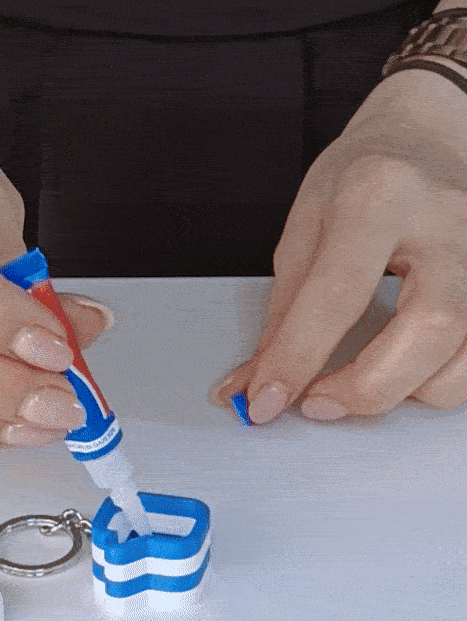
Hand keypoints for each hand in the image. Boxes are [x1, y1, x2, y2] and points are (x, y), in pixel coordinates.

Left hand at [210, 69, 466, 423]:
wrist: (423, 137)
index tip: (264, 402)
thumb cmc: (360, 177)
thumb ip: (282, 312)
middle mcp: (446, 222)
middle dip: (365, 389)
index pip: (338, 293)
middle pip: (428, 328)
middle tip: (316, 404)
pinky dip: (433, 381)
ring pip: (464, 353)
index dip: (297, 359)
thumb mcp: (304, 228)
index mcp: (378, 197)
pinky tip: (397, 369)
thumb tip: (255, 382)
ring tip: (355, 383)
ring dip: (400, 391)